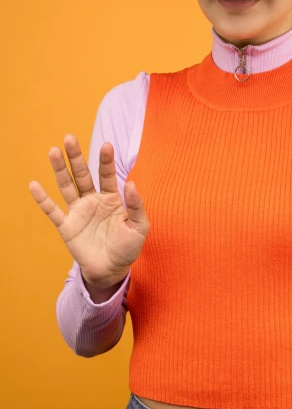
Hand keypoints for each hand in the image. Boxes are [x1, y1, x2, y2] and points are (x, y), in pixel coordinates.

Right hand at [29, 134, 149, 287]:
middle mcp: (93, 200)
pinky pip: (52, 210)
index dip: (106, 161)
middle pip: (82, 174)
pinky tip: (34, 185)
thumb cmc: (128, 247)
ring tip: (53, 151)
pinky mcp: (67, 226)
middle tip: (70, 137)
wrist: (112, 270)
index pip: (107, 175)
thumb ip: (136, 206)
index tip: (107, 145)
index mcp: (111, 198)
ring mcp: (79, 211)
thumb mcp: (140, 227)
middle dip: (76, 157)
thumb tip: (131, 183)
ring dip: (60, 170)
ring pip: (67, 186)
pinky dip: (42, 199)